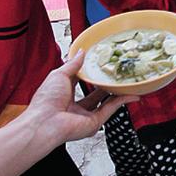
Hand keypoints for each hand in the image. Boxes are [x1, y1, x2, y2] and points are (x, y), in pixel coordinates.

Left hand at [19, 52, 139, 143]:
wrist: (46, 121)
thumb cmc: (46, 101)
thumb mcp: (59, 75)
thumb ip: (72, 64)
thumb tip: (81, 52)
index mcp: (64, 94)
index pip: (81, 82)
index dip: (91, 73)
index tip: (101, 64)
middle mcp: (75, 107)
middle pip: (96, 94)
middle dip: (107, 84)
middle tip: (117, 73)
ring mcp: (85, 116)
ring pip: (106, 102)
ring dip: (117, 92)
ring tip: (127, 81)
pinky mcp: (94, 123)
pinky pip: (110, 110)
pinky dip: (121, 102)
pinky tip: (130, 94)